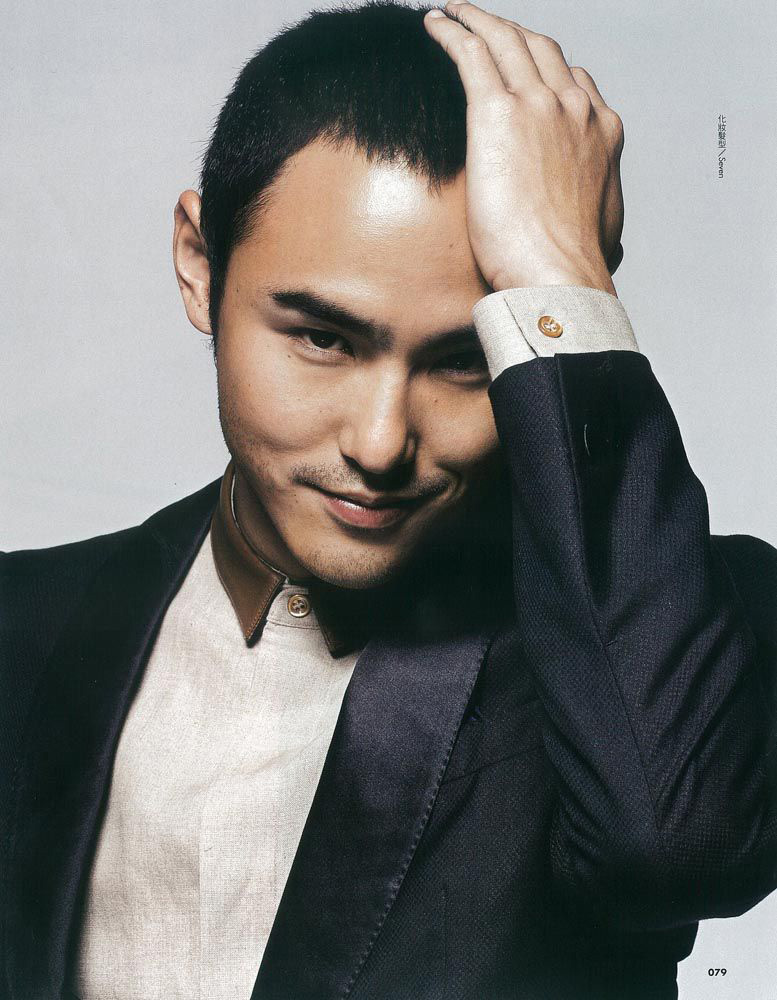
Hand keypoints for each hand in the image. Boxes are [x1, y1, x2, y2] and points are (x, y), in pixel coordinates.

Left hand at [424, 2, 624, 294]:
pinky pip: (471, 54)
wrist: (558, 272)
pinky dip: (452, 31)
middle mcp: (575, 106)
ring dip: (476, 19)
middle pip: (539, 48)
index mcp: (601, 130)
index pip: (573, 80)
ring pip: (505, 39)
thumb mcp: (603, 225)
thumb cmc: (574, 263)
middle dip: (509, 31)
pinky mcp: (498, 112)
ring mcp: (539, 104)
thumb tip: (592, 221)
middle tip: (483, 26)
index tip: (522, 69)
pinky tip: (435, 25)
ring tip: (453, 13)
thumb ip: (596, 205)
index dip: (544, 67)